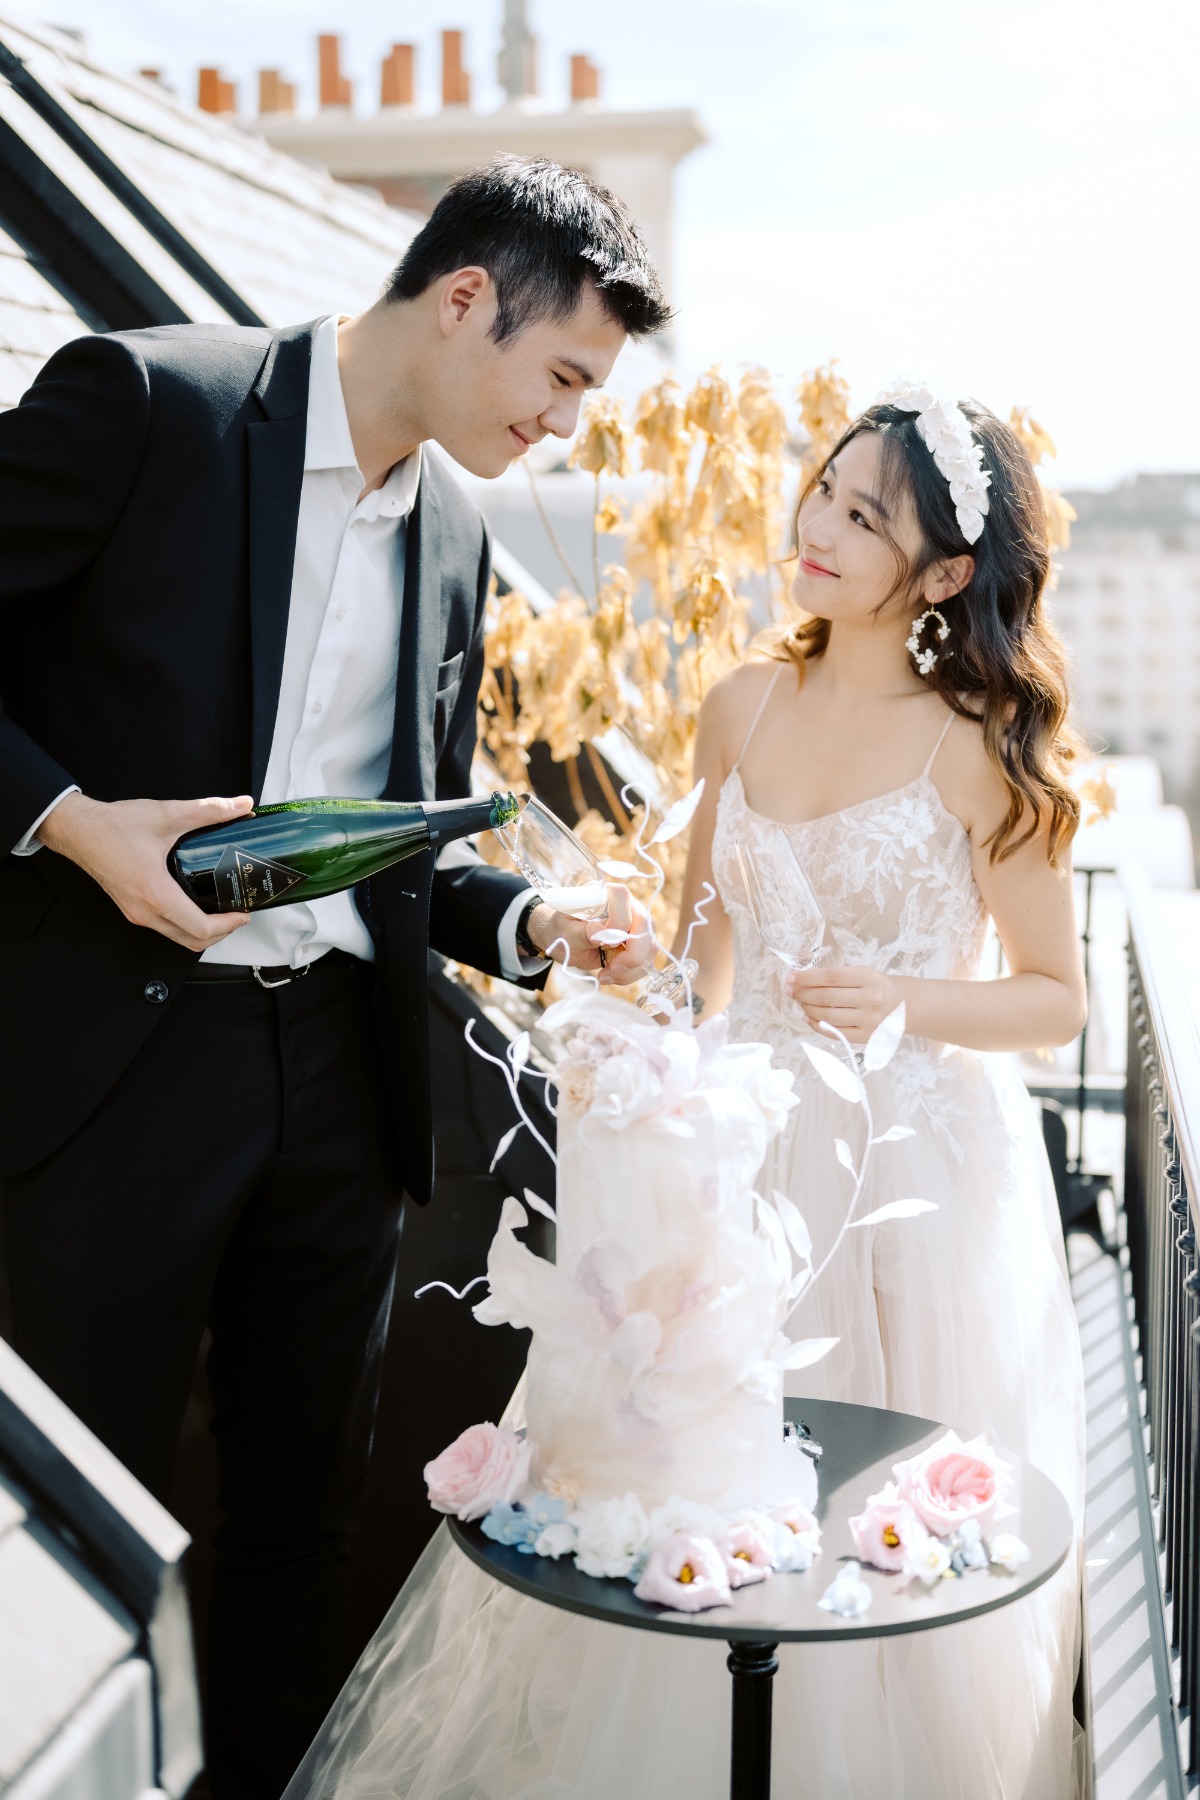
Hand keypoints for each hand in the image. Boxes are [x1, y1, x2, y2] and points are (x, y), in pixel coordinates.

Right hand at [39, 791, 253, 951]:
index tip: (243, 914)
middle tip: (237, 914)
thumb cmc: (114, 826)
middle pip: (191, 941)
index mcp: (156, 893)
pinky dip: (185, 924)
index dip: (228, 925)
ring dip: (202, 931)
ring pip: (177, 937)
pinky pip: (164, 927)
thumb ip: (209, 810)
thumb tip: (241, 805)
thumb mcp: (167, 815)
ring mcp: (136, 913)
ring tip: (221, 910)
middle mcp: (145, 911)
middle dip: (220, 933)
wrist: (78, 830)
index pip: (199, 928)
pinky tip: (196, 903)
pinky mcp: (131, 909)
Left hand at [526, 881, 653, 985]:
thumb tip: (599, 932)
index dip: (618, 922)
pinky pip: (645, 962)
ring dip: (630, 969)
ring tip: (605, 975)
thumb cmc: (562, 929)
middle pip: (646, 927)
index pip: (623, 898)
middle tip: (611, 969)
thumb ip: (581, 932)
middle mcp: (627, 906)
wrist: (565, 940)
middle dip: (632, 955)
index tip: (601, 942)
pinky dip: (629, 974)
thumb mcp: (564, 932)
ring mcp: (636, 926)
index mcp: (606, 895)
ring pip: (650, 948)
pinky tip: (609, 975)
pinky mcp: (638, 944)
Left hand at [788, 963, 901, 1044]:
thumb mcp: (862, 972)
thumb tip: (801, 977)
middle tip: (792, 991)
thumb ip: (834, 975)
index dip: (807, 977)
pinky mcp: (865, 1037)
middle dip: (803, 994)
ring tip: (801, 1003)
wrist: (901, 1006)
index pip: (830, 977)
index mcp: (868, 977)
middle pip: (826, 997)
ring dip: (808, 1009)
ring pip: (828, 1016)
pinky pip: (834, 1032)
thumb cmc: (875, 986)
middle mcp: (870, 999)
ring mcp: (868, 1020)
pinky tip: (808, 1017)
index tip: (791, 977)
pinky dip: (816, 1025)